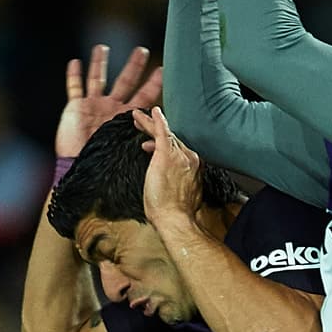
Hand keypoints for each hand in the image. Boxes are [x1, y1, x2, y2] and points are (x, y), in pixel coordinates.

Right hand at [55, 44, 162, 157]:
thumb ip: (144, 135)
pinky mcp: (76, 108)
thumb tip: (166, 131)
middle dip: (134, 66)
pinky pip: (74, 88)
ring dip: (100, 63)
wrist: (82, 170)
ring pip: (97, 79)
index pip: (145, 97)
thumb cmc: (106, 163)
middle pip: (125, 82)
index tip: (164, 70)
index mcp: (127, 117)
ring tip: (103, 48)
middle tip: (142, 50)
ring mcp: (93, 106)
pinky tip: (75, 62)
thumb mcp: (130, 146)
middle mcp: (111, 108)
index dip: (154, 84)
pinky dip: (74, 76)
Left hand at [134, 106, 201, 227]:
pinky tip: (152, 112)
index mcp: (193, 168)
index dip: (164, 145)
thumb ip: (178, 183)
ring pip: (165, 133)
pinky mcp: (167, 155)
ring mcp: (180, 155)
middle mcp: (190, 158)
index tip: (151, 146)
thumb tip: (169, 181)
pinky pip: (163, 131)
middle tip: (144, 125)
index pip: (178, 149)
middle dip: (156, 131)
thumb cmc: (176, 214)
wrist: (176, 219)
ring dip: (150, 124)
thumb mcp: (181, 195)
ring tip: (138, 118)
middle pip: (173, 138)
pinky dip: (157, 120)